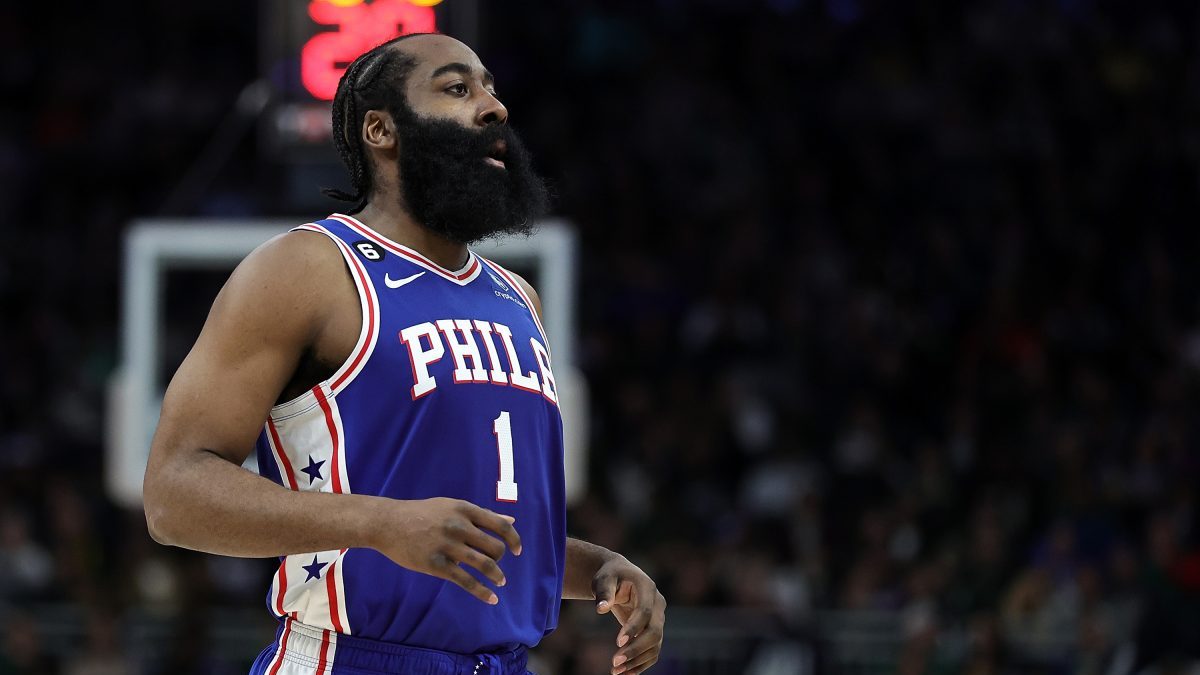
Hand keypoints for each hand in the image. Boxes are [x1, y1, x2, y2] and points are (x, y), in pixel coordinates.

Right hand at [367, 497, 521, 603]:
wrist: (387, 523)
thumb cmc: (422, 513)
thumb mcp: (452, 507)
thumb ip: (482, 515)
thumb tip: (511, 521)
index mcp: (464, 509)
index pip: (500, 525)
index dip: (513, 540)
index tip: (517, 551)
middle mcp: (458, 526)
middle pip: (494, 547)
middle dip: (500, 559)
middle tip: (496, 566)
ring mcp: (447, 545)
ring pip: (484, 564)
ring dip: (497, 576)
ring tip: (500, 582)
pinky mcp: (436, 565)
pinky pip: (466, 581)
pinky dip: (482, 592)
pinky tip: (492, 599)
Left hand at [592, 557, 666, 674]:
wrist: (619, 576)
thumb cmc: (610, 575)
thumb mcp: (604, 579)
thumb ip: (603, 592)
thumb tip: (601, 608)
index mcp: (648, 588)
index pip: (645, 612)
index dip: (633, 628)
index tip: (618, 642)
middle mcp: (658, 604)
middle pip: (654, 632)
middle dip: (636, 649)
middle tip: (615, 662)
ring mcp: (658, 618)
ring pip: (655, 645)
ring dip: (637, 661)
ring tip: (616, 671)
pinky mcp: (653, 630)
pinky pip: (652, 650)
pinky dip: (641, 663)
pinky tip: (625, 673)